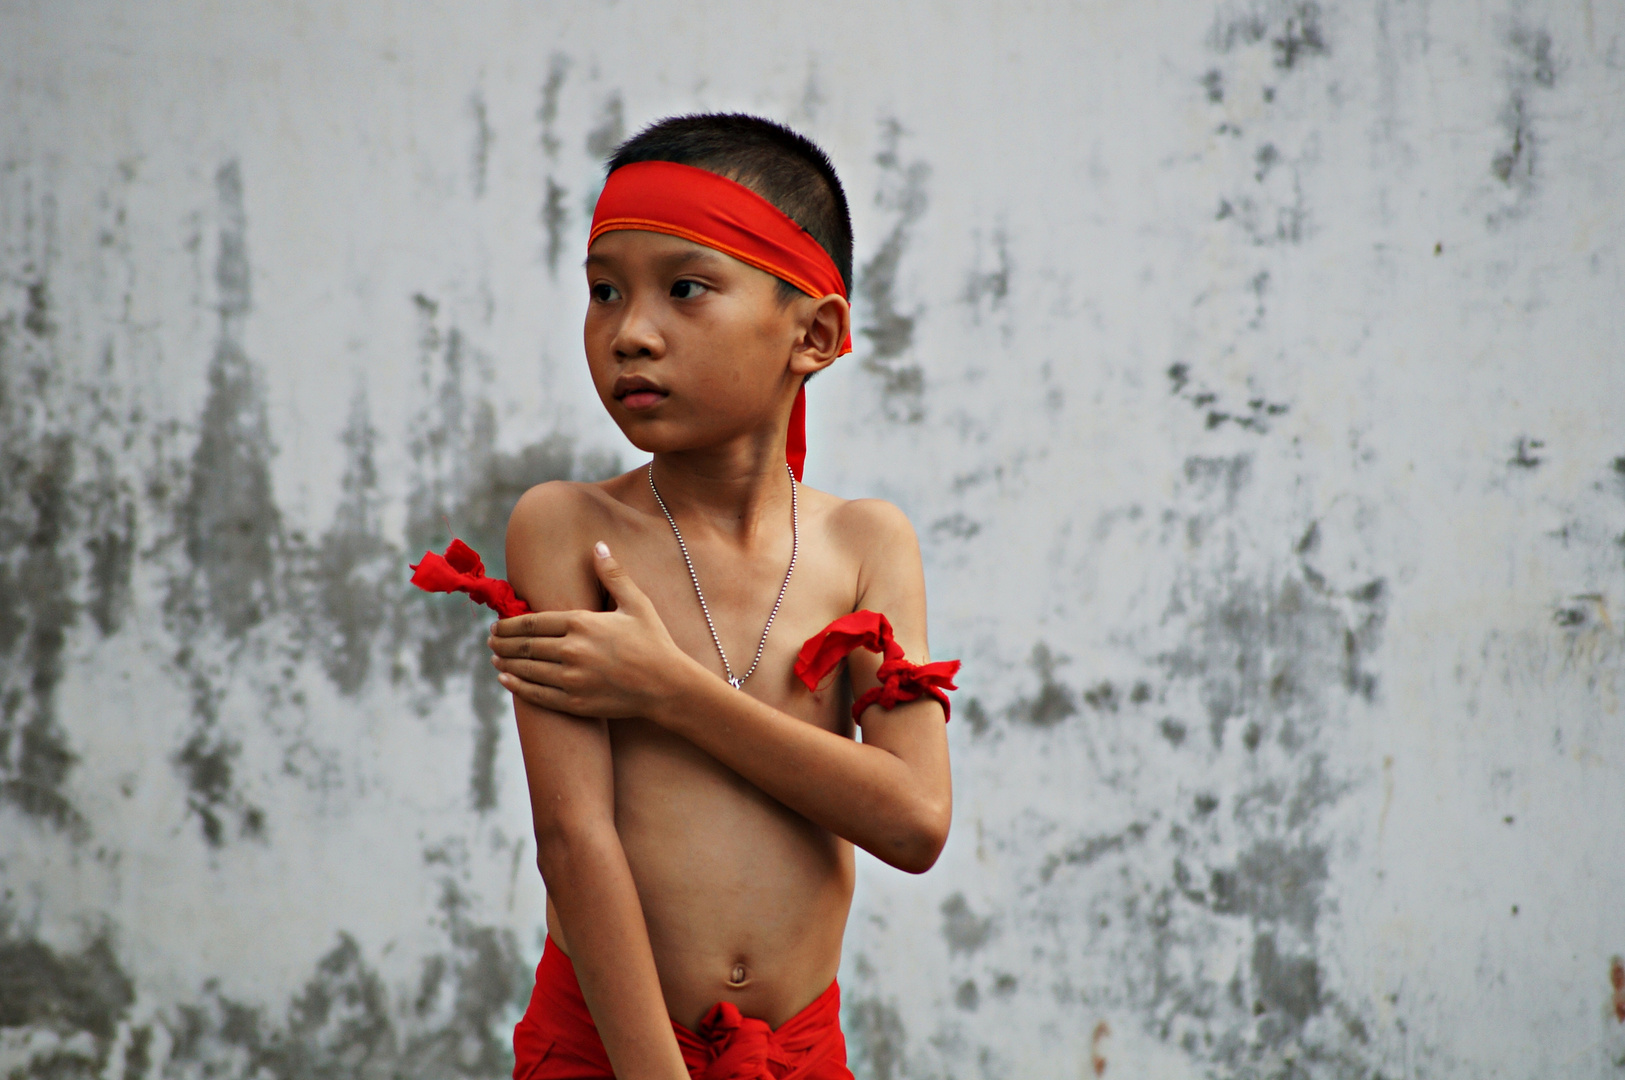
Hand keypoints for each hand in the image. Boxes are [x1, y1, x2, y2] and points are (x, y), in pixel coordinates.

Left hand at [489, 542, 691, 718]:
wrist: (667, 686)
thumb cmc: (654, 641)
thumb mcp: (637, 603)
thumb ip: (613, 574)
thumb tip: (598, 546)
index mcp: (583, 623)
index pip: (533, 622)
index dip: (509, 624)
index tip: (497, 624)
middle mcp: (572, 650)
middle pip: (524, 646)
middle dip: (502, 643)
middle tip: (490, 640)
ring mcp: (572, 679)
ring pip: (526, 669)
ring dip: (505, 662)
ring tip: (495, 658)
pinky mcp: (575, 702)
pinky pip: (537, 694)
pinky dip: (517, 686)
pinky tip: (506, 679)